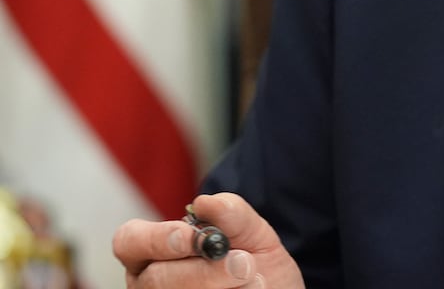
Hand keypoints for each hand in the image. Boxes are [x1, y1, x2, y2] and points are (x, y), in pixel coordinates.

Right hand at [113, 193, 304, 287]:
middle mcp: (150, 281)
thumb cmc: (252, 257)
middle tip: (243, 264)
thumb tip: (205, 202)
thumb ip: (231, 213)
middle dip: (203, 271)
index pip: (129, 240)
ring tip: (255, 279)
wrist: (275, 286)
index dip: (155, 238)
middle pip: (156, 278)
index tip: (189, 236)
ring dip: (220, 286)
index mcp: (154, 251)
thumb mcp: (250, 230)